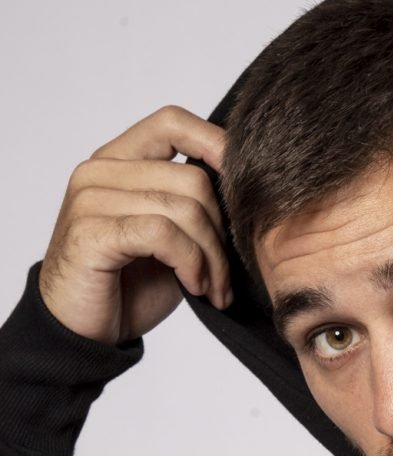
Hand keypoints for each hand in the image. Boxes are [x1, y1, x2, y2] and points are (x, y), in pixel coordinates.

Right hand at [38, 105, 229, 345]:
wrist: (82, 333)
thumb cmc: (127, 288)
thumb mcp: (170, 242)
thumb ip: (194, 209)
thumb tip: (247, 193)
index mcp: (119, 162)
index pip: (173, 123)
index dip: (217, 146)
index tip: (245, 193)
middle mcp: (100, 171)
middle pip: (193, 178)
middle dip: (224, 233)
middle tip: (226, 276)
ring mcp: (91, 198)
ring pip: (184, 207)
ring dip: (212, 257)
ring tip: (213, 289)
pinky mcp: (91, 231)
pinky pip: (163, 233)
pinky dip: (191, 263)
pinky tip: (194, 287)